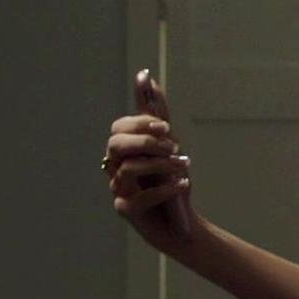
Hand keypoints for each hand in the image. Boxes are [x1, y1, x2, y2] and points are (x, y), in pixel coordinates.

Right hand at [104, 105, 193, 252]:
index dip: (143, 123)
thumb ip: (156, 112)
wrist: (182, 223)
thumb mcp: (168, 143)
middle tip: (174, 147)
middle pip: (116, 144)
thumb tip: (145, 75)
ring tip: (183, 167)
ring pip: (128, 168)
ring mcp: (117, 190)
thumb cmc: (171, 181)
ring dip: (161, 165)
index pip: (120, 127)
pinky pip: (141, 196)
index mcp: (122, 151)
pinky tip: (183, 184)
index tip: (167, 128)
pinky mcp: (126, 211)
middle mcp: (114, 168)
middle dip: (147, 142)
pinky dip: (166, 188)